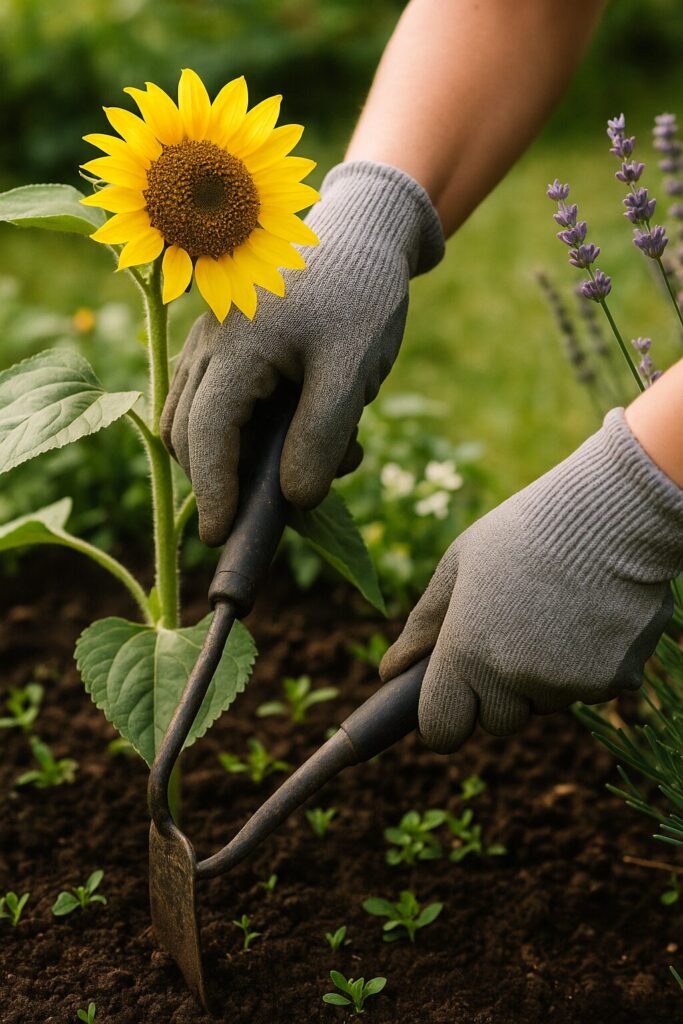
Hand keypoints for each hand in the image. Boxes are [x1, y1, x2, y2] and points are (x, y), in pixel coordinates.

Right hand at [161, 160, 442, 544]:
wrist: (362, 231)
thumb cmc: (360, 293)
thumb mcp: (352, 369)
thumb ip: (321, 436)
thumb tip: (295, 500)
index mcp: (236, 346)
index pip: (205, 435)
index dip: (212, 492)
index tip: (220, 538)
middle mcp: (209, 343)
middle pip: (186, 432)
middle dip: (220, 479)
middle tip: (278, 505)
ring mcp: (212, 340)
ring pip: (194, 418)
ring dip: (234, 455)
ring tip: (314, 460)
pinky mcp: (226, 342)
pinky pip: (214, 399)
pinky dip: (242, 429)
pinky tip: (303, 428)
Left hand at [380, 409, 682, 752]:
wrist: (610, 514)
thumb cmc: (523, 533)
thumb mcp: (458, 566)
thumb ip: (422, 625)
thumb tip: (389, 671)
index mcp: (466, 651)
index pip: (442, 730)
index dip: (445, 720)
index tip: (454, 703)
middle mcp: (513, 677)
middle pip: (498, 722)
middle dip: (501, 693)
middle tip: (515, 631)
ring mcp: (567, 684)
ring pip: (546, 704)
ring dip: (547, 676)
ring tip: (557, 612)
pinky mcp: (615, 682)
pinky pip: (591, 691)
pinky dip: (591, 666)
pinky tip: (592, 616)